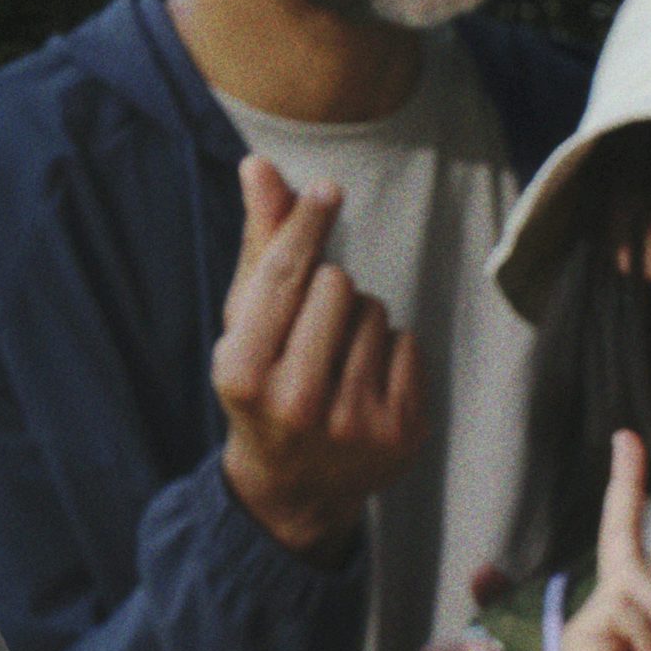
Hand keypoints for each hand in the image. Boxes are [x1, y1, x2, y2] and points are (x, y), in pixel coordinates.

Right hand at [206, 164, 429, 560]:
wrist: (293, 485)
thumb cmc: (264, 382)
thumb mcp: (245, 321)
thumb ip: (259, 241)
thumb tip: (259, 164)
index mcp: (243, 372)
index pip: (285, 275)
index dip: (307, 223)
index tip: (327, 190)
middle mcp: (296, 402)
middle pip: (337, 283)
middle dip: (328, 288)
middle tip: (309, 329)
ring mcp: (352, 424)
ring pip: (375, 311)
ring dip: (358, 319)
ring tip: (334, 358)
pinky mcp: (399, 433)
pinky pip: (408, 342)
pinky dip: (389, 350)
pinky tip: (364, 380)